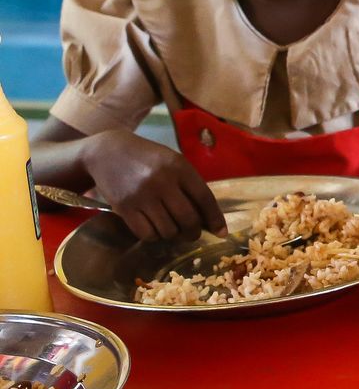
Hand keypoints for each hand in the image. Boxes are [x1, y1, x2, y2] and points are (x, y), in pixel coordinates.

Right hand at [81, 131, 223, 242]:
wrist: (107, 152)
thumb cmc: (147, 158)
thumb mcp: (172, 162)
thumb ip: (189, 185)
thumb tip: (207, 217)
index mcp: (179, 167)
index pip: (204, 198)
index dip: (215, 218)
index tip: (221, 233)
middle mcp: (162, 181)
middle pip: (188, 219)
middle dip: (194, 232)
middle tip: (192, 234)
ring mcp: (142, 196)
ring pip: (168, 230)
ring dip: (173, 235)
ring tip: (171, 228)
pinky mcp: (124, 207)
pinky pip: (146, 234)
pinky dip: (154, 236)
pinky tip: (154, 229)